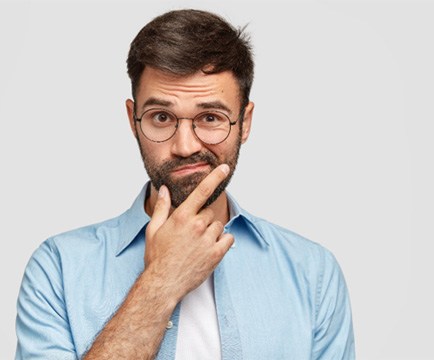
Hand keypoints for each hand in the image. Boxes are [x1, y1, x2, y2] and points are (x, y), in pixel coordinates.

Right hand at [144, 164, 233, 301]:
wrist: (163, 283)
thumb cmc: (157, 257)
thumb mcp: (154, 229)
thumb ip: (162, 207)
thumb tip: (164, 189)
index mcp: (182, 217)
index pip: (202, 191)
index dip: (214, 177)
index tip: (224, 168)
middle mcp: (197, 226)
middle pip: (210, 212)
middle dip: (203, 219)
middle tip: (192, 232)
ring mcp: (208, 240)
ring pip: (219, 225)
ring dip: (212, 231)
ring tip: (198, 243)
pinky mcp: (216, 254)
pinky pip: (228, 239)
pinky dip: (223, 241)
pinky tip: (210, 248)